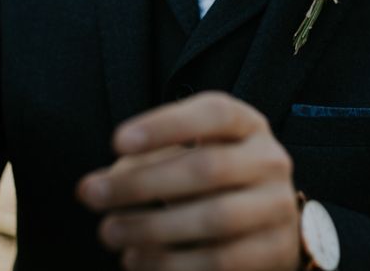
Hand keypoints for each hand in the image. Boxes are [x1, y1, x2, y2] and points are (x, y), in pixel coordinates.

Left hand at [77, 92, 300, 270]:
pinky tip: (135, 259)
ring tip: (108, 231)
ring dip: (152, 228)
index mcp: (247, 123)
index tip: (116, 142)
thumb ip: (145, 160)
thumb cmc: (209, 176)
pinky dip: (171, 264)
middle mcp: (270, 160)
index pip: (213, 113)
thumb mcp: (185, 152)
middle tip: (91, 194)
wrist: (264, 221)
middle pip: (207, 168)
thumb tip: (98, 186)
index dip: (166, 125)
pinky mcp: (276, 252)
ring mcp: (278, 207)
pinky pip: (220, 262)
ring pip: (215, 218)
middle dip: (142, 183)